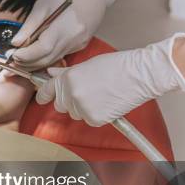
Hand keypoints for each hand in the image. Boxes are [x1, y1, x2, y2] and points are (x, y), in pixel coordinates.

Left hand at [11, 0, 117, 70]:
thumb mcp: (42, 5)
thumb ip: (29, 26)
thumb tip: (15, 43)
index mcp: (63, 26)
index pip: (42, 49)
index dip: (26, 56)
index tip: (13, 55)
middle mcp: (72, 38)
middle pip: (46, 60)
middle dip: (27, 64)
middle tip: (13, 61)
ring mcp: (78, 44)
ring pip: (53, 61)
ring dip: (35, 64)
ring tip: (21, 60)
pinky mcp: (80, 45)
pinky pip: (60, 57)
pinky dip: (46, 59)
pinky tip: (36, 55)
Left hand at [35, 34, 184, 126]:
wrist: (141, 74)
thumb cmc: (118, 65)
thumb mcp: (87, 64)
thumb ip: (66, 73)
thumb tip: (51, 74)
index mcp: (67, 79)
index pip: (46, 91)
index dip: (44, 95)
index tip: (43, 97)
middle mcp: (71, 95)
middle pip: (60, 105)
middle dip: (68, 100)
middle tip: (86, 92)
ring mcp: (82, 108)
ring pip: (75, 113)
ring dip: (82, 107)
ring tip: (101, 94)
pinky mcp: (95, 119)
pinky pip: (89, 120)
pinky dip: (96, 115)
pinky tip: (107, 103)